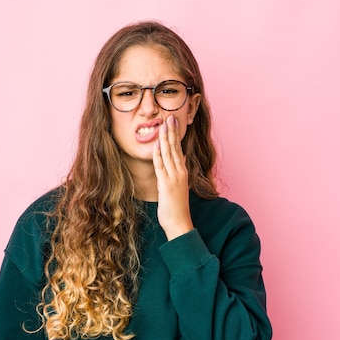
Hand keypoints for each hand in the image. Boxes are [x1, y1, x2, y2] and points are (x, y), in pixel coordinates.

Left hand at [153, 115, 193, 239]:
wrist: (180, 223)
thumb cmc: (177, 208)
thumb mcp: (179, 187)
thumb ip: (178, 172)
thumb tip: (179, 160)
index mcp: (183, 172)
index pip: (179, 149)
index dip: (176, 135)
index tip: (173, 122)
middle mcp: (180, 172)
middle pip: (175, 148)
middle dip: (172, 131)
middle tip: (170, 116)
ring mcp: (174, 177)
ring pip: (169, 154)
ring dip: (166, 138)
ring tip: (164, 124)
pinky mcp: (166, 184)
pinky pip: (161, 166)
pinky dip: (158, 154)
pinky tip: (156, 144)